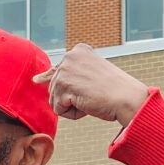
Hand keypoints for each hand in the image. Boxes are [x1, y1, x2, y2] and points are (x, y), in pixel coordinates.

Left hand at [32, 43, 147, 126]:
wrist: (128, 98)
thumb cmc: (115, 90)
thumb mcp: (90, 75)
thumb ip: (67, 74)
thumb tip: (35, 79)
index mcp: (78, 51)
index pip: (58, 71)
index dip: (67, 85)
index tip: (86, 86)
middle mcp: (69, 56)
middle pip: (55, 88)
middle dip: (71, 98)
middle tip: (94, 94)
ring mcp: (65, 70)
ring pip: (55, 100)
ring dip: (72, 106)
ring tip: (92, 99)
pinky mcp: (64, 86)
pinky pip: (59, 110)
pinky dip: (73, 114)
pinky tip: (88, 105)